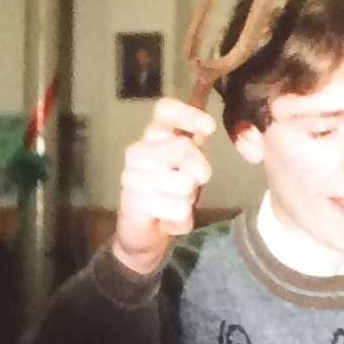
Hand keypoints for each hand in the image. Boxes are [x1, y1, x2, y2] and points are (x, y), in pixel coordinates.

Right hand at [112, 98, 213, 275]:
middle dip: (199, 166)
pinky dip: (181, 219)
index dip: (188, 115)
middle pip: (181, 147)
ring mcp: (133, 176)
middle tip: (199, 180)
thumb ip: (195, 145)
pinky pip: (177, 209)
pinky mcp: (134, 203)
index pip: (165, 111)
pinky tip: (168, 219)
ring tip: (175, 201)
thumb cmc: (170, 191)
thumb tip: (205, 128)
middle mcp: (139, 151)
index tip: (209, 127)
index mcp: (154, 136)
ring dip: (189, 199)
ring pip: (184, 184)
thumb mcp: (188, 164)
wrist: (144, 231)